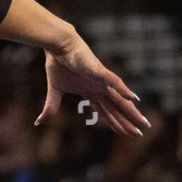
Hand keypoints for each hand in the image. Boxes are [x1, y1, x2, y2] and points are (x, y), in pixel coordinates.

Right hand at [35, 35, 149, 137]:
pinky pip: (113, 81)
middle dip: (127, 121)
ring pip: (119, 98)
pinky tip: (133, 98)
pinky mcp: (98, 70)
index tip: (125, 134)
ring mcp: (101, 80)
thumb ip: (51, 106)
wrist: (57, 47)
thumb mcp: (54, 91)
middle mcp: (99, 88)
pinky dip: (123, 89)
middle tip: (140, 134)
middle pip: (116, 108)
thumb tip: (39, 121)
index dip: (115, 123)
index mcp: (90, 92)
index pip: (106, 111)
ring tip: (142, 122)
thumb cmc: (57, 64)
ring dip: (130, 110)